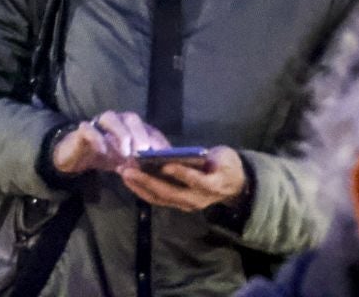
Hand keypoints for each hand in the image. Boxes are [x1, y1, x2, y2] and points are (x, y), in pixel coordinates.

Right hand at [51, 111, 168, 177]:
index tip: (164, 156)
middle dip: (140, 134)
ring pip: (110, 117)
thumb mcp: (129, 163)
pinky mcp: (83, 130)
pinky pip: (89, 129)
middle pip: (131, 118)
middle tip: (144, 152)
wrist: (78, 156)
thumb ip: (144, 164)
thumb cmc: (108, 157)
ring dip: (121, 133)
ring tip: (125, 153)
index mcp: (132, 128)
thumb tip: (163, 171)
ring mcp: (99, 123)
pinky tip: (103, 151)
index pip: (149, 129)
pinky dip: (97, 138)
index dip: (158, 141)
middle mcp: (118, 121)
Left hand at [120, 146, 247, 212]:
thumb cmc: (226, 165)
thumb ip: (205, 158)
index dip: (181, 173)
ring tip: (124, 173)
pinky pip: (158, 199)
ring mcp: (187, 204)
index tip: (165, 164)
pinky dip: (142, 190)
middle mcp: (197, 199)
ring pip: (160, 198)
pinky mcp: (178, 204)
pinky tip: (130, 180)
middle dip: (148, 181)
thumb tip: (181, 155)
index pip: (196, 180)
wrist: (234, 184)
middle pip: (170, 192)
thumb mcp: (223, 157)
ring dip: (140, 186)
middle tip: (129, 169)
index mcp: (212, 185)